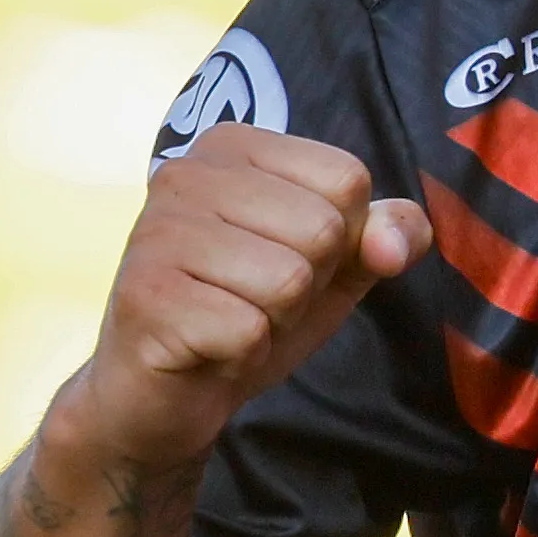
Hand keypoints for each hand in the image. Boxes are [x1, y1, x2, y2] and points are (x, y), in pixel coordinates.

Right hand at [65, 126, 426, 471]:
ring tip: (229, 316)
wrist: (167, 390)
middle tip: (252, 295)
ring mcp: (157, 231)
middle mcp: (186, 173)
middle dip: (308, 283)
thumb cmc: (250, 309)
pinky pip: (249, 329)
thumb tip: (392, 244)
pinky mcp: (145, 295)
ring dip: (276, 319)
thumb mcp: (339, 263)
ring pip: (290, 280)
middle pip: (323, 229)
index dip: (341, 237)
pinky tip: (205, 345)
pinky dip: (243, 352)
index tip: (284, 255)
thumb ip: (388, 233)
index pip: (347, 178)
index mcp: (233, 146)